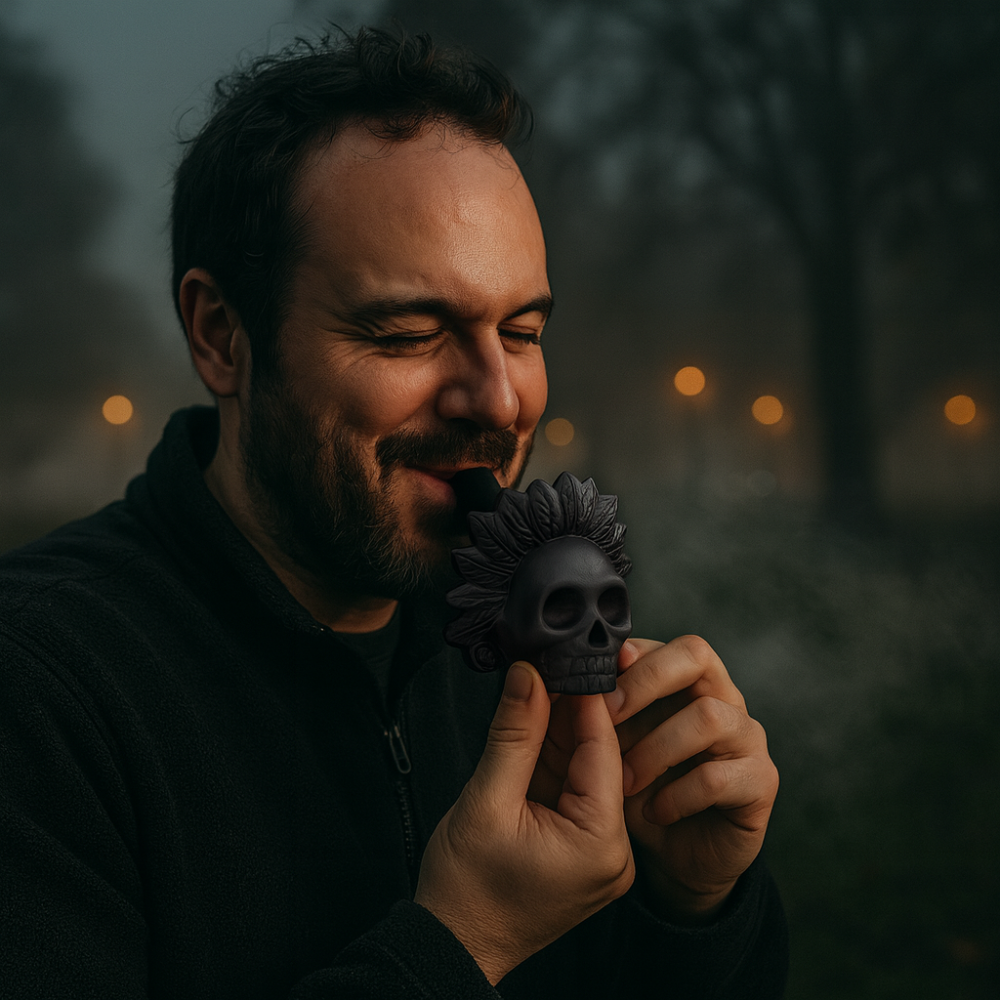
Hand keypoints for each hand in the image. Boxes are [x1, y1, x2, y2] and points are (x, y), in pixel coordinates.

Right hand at [415, 661, 633, 984]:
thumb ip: (513, 734)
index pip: (601, 748)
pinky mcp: (583, 852)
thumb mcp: (486, 800)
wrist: (452, 945)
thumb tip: (528, 674)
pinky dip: (552, 760)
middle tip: (548, 665)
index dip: (583, 697)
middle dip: (570, 711)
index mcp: (600, 843)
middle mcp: (613, 851)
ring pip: (585, 771)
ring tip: (536, 690)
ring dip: (559, 732)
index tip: (568, 656)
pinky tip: (533, 729)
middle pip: (598, 757)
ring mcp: (601, 854)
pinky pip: (574, 791)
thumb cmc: (465, 891)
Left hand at [604, 636, 778, 922]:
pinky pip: (719, 776)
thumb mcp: (606, 744)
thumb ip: (590, 709)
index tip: (590, 679)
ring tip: (622, 781)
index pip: (663, 642)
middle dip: (645, 681)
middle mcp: (721, 697)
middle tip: (606, 716)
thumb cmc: (637, 787)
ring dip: (655, 749)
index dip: (629, 656)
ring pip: (708, 716)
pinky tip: (653, 812)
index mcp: (685, 680)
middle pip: (697, 655)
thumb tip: (542, 675)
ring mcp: (746, 737)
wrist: (674, 856)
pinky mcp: (760, 782)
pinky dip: (677, 795)